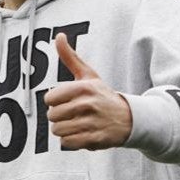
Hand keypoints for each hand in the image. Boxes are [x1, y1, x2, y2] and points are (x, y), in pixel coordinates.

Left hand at [44, 33, 131, 149]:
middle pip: (52, 116)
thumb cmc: (103, 95)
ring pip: (58, 131)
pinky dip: (71, 141)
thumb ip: (70, 57)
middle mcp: (88, 104)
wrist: (130, 118)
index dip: (55, 102)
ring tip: (78, 124)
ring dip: (65, 130)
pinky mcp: (95, 139)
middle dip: (59, 117)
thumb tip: (58, 35)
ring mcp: (92, 123)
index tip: (67, 101)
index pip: (49, 98)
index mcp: (84, 88)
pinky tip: (82, 134)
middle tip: (74, 114)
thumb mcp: (89, 75)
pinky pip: (67, 143)